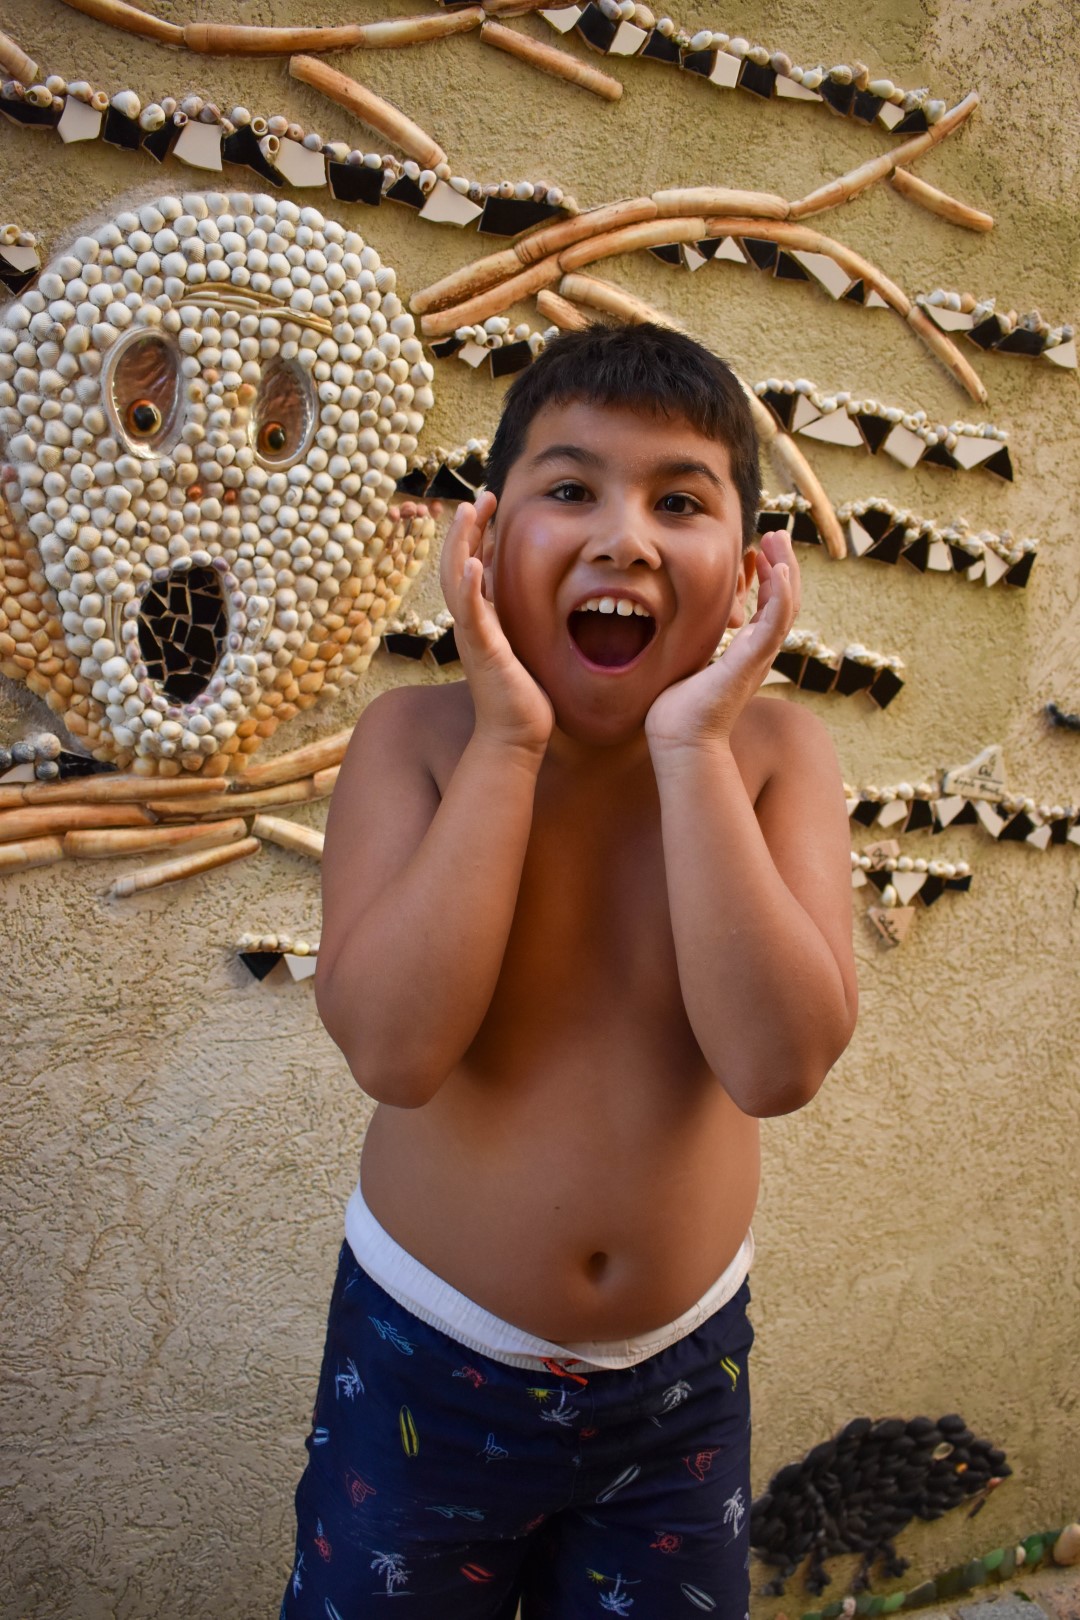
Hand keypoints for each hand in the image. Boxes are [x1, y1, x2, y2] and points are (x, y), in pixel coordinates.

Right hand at [439, 491, 553, 754]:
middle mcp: (470, 624)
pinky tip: (472, 562)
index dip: (477, 533)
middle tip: (481, 495)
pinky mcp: (484, 652)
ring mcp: (473, 636)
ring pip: (456, 581)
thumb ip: (515, 621)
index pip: (473, 566)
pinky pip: (472, 614)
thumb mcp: (520, 646)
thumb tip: (527, 599)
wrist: (516, 737)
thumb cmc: (522, 697)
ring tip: (466, 511)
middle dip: (467, 527)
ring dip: (460, 544)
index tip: (490, 504)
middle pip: (457, 563)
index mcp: (481, 620)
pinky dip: (469, 586)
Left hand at [645, 529, 800, 755]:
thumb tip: (675, 627)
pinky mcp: (751, 661)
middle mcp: (757, 653)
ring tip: (779, 539)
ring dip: (785, 569)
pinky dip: (781, 594)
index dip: (766, 577)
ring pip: (786, 606)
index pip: (766, 607)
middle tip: (776, 535)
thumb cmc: (676, 713)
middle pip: (784, 601)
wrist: (679, 742)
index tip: (757, 551)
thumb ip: (693, 646)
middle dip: (782, 564)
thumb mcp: (686, 664)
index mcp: (744, 654)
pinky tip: (779, 569)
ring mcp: (758, 656)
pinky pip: (776, 622)